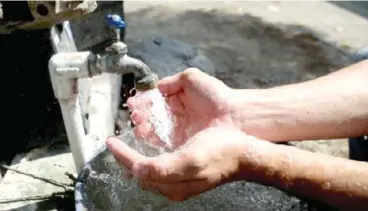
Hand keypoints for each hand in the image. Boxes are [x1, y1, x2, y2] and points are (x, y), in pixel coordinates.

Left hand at [106, 126, 254, 200]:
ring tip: (128, 143)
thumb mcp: (191, 159)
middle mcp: (173, 185)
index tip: (111, 141)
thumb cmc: (221, 153)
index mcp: (172, 184)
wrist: (243, 153)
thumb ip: (162, 168)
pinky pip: (158, 167)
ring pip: (148, 170)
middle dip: (125, 157)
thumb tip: (136, 168)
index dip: (122, 155)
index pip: (138, 170)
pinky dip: (148, 156)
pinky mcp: (185, 173)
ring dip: (135, 156)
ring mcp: (179, 180)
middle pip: (140, 173)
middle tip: (116, 142)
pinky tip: (148, 147)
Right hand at [128, 68, 235, 147]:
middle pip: (152, 117)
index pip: (154, 101)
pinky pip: (163, 141)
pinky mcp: (182, 143)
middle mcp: (176, 115)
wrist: (234, 116)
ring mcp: (178, 130)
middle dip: (140, 116)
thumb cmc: (216, 95)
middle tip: (135, 115)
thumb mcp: (192, 78)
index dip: (143, 102)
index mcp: (177, 99)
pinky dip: (153, 138)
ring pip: (155, 129)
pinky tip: (146, 134)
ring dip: (143, 127)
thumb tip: (155, 86)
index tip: (134, 102)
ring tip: (138, 124)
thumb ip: (171, 81)